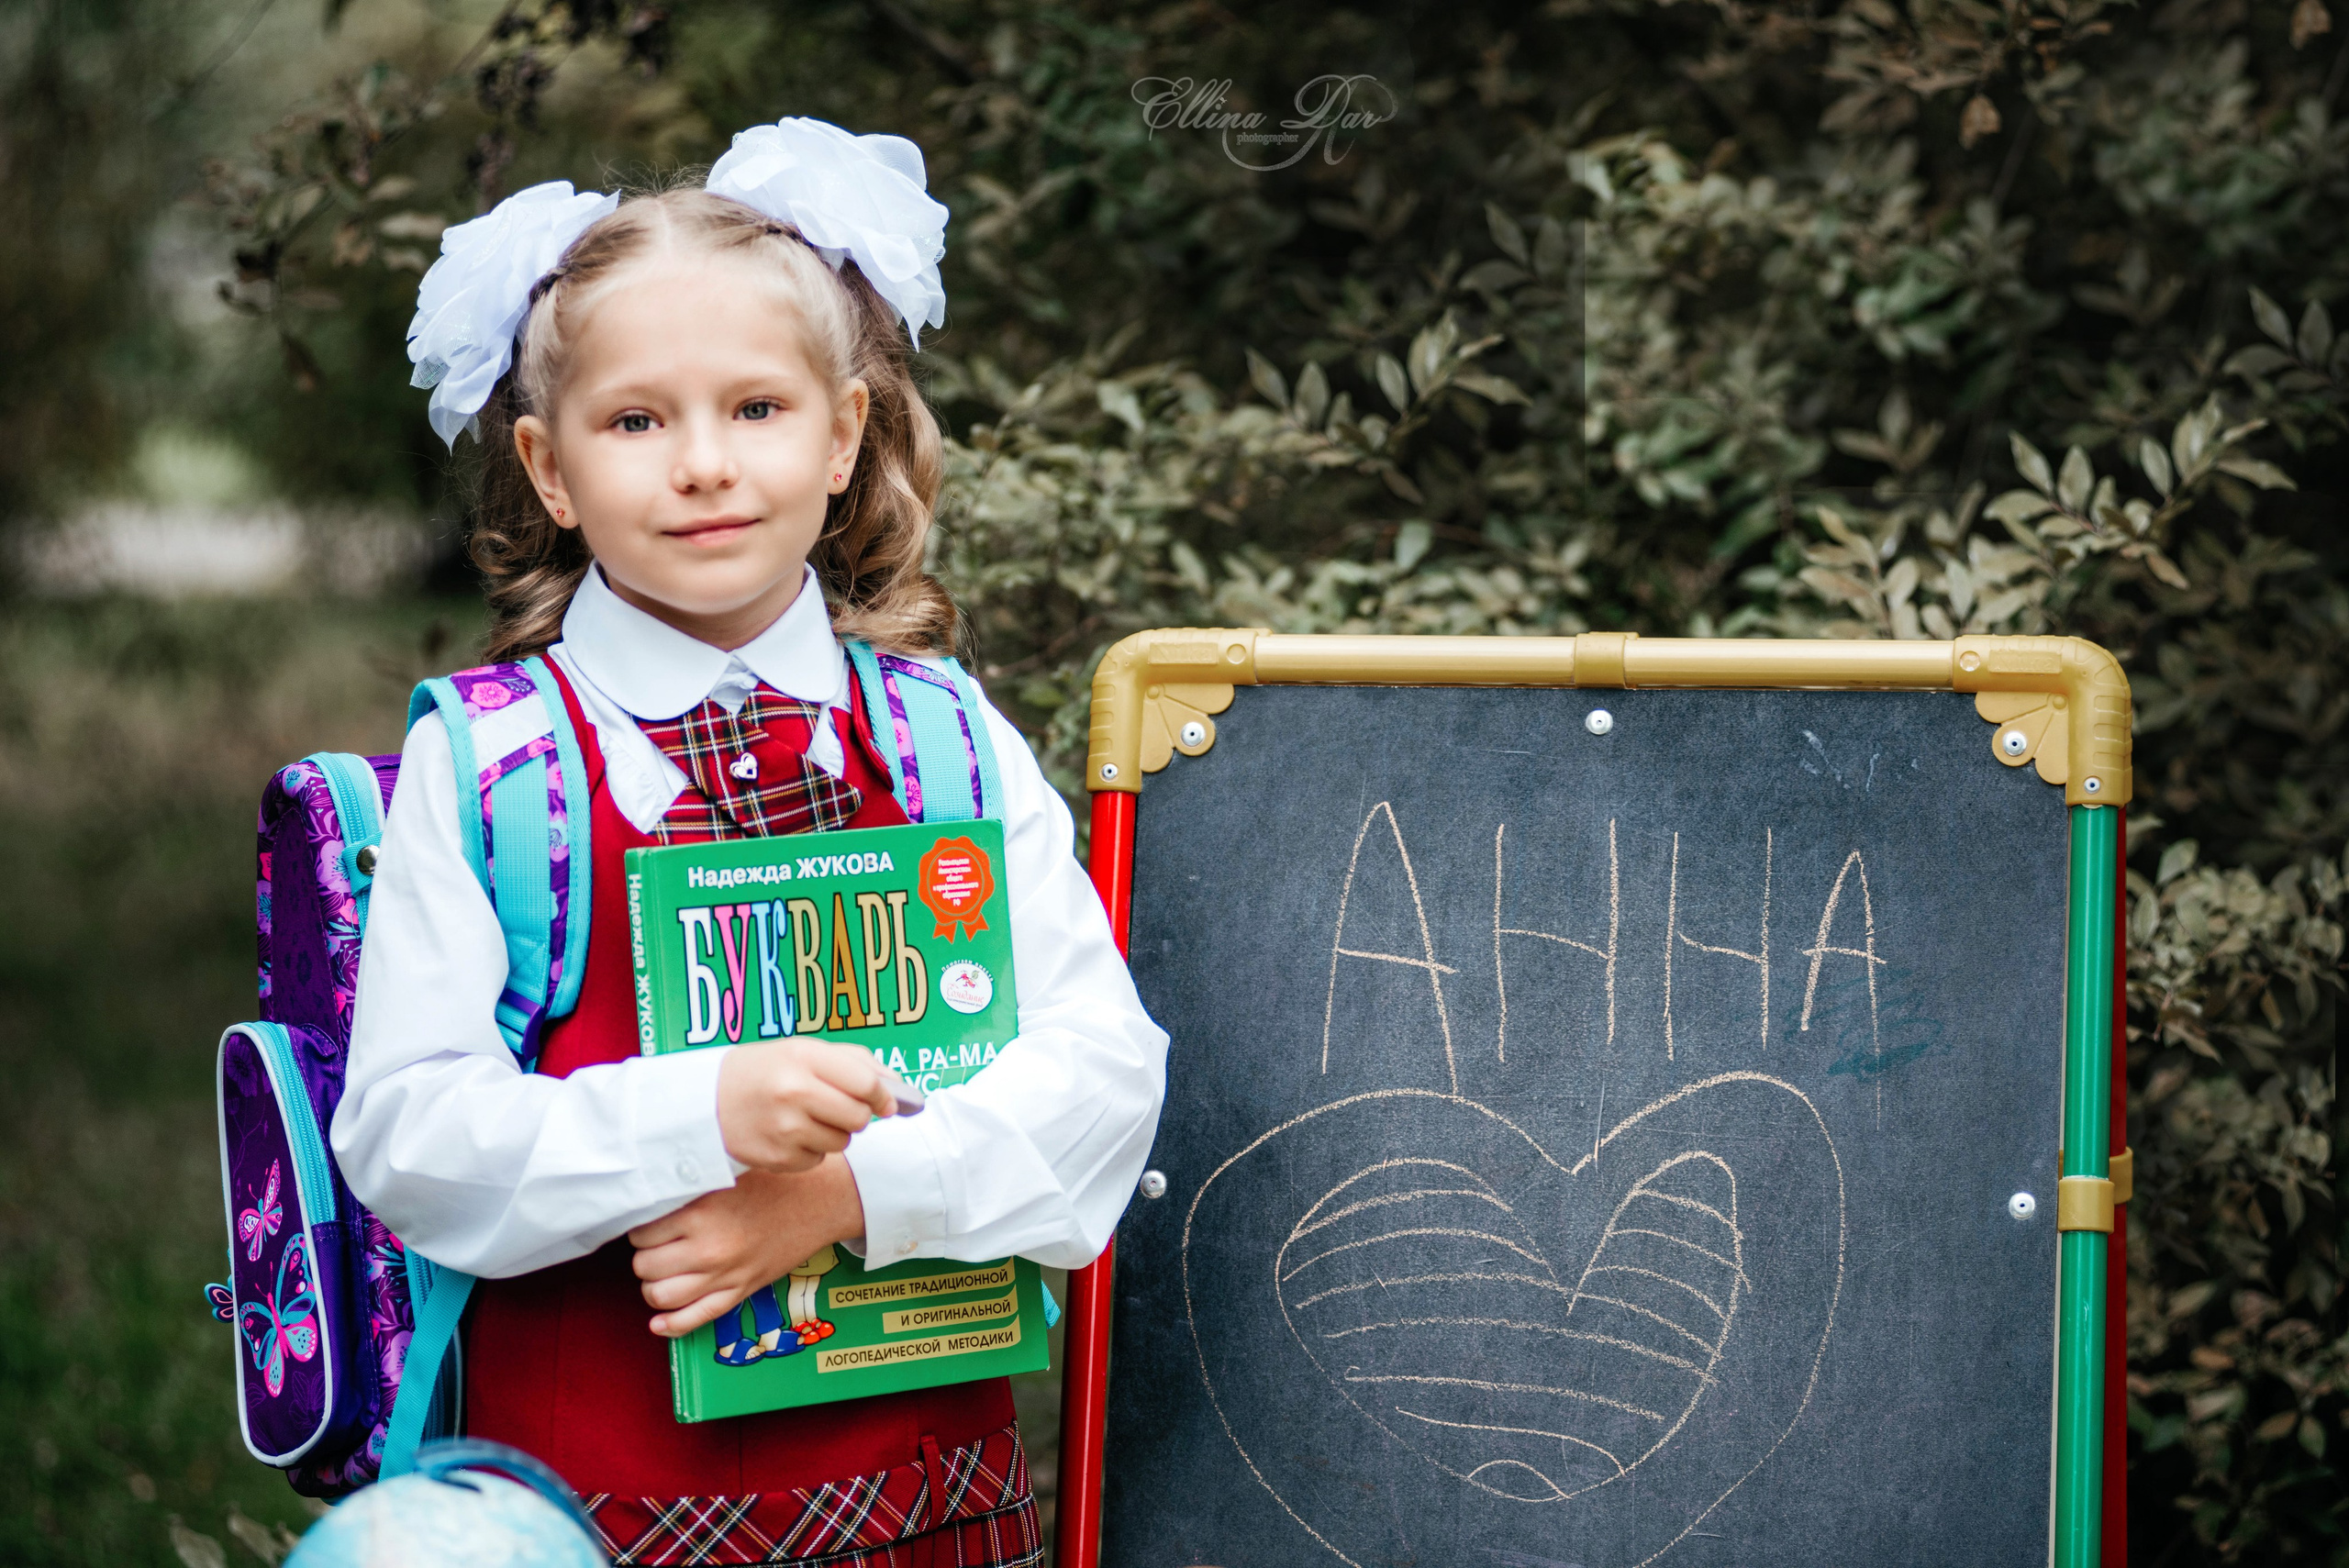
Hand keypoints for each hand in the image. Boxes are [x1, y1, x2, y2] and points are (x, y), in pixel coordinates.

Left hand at [628, 1157, 865, 1337]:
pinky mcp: (740, 1292)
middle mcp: (707, 1249)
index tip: (650, 1223)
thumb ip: (689, 1187)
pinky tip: (659, 1321)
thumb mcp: (725, 1173)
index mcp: (700, 1214)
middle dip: (645, 1256)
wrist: (819, 1201)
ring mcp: (723, 1275)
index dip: (642, 1228)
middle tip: (656, 1245)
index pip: (641, 1233)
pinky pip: (695, 1319)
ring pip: (660, 1296)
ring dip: (653, 1286)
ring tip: (661, 1271)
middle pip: (645, 1266)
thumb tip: (650, 1195)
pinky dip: (670, 1325)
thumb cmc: (774, 1182)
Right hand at [716, 1037, 893, 1172]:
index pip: (865, 1084)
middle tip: (838, 1107)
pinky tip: (787, 1134)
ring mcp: (783, 1129)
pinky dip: (810, 1149)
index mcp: (803, 1057)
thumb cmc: (765, 1071)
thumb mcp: (804, 1050)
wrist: (706, 1101)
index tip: (885, 1102)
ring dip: (833, 1132)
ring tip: (805, 1116)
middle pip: (859, 1118)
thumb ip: (855, 1063)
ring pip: (842, 1142)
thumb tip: (897, 1089)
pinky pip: (817, 1159)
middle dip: (858, 1115)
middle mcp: (793, 1092)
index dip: (882, 1096)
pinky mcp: (776, 1158)